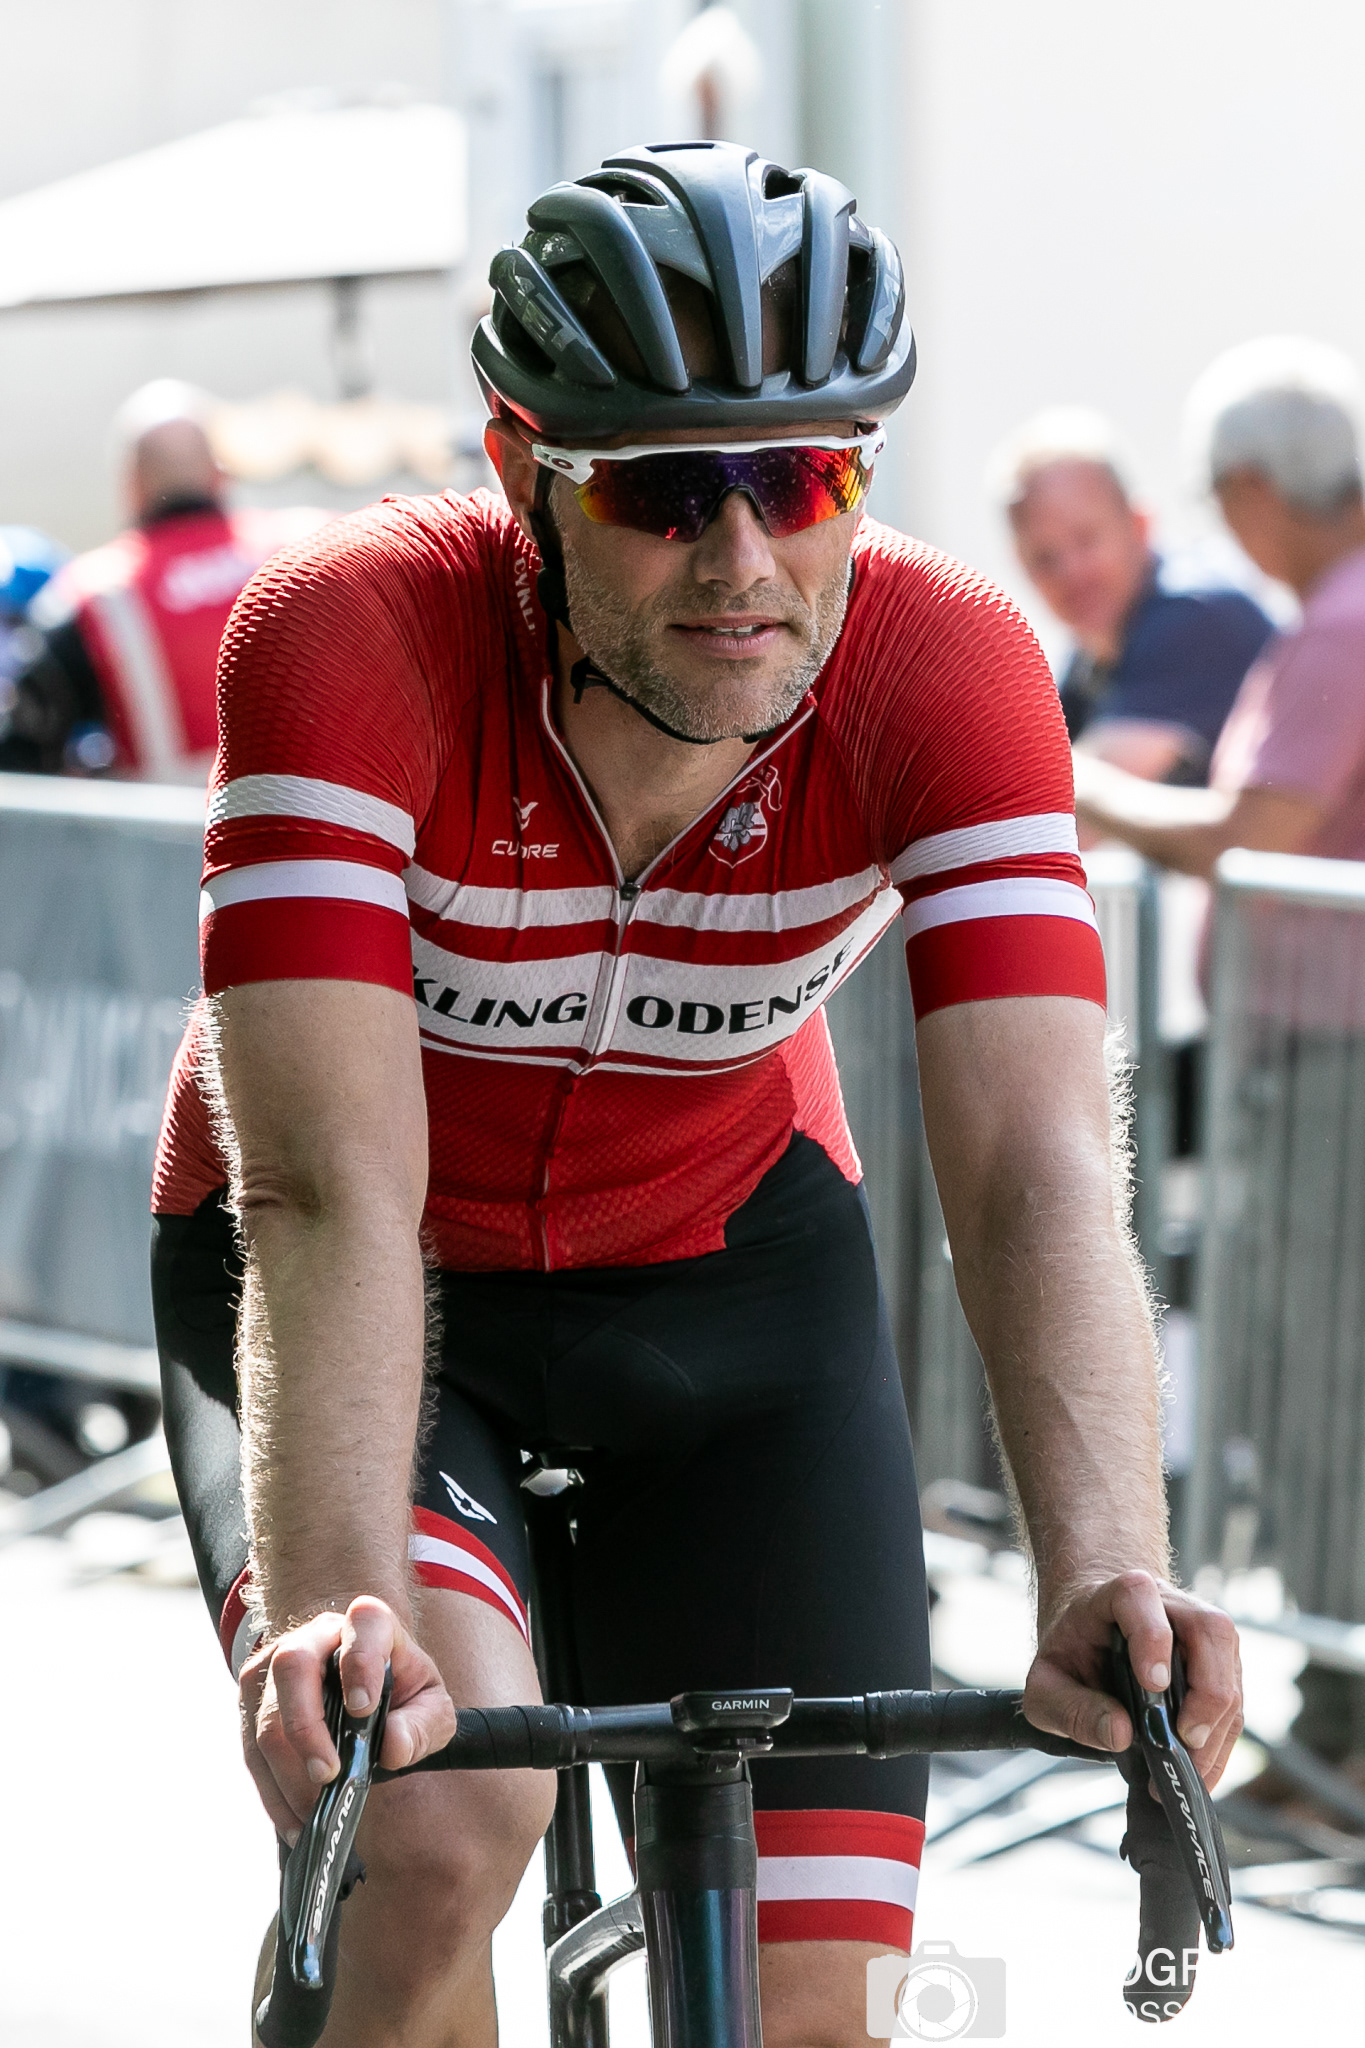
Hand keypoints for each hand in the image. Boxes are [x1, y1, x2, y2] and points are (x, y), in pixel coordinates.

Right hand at [239, 1595, 456, 1842]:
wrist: (367, 1688)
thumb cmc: (402, 1693)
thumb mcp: (430, 1708)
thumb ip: (421, 1726)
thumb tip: (392, 1745)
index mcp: (369, 1624)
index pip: (362, 1623)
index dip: (360, 1661)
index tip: (364, 1709)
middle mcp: (317, 1635)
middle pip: (292, 1665)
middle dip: (305, 1726)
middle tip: (327, 1775)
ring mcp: (277, 1663)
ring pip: (264, 1712)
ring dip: (285, 1771)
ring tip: (312, 1814)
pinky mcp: (255, 1699)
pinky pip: (251, 1747)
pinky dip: (271, 1791)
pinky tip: (293, 1822)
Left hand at [1023, 1570, 1242, 1789]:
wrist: (1095, 1631)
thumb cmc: (1072, 1653)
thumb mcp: (1046, 1685)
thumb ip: (1070, 1708)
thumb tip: (1119, 1733)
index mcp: (1119, 1595)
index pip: (1140, 1596)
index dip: (1152, 1635)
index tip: (1153, 1683)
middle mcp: (1171, 1605)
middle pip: (1208, 1630)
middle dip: (1206, 1692)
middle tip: (1184, 1741)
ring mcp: (1201, 1635)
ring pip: (1230, 1669)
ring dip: (1217, 1726)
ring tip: (1187, 1771)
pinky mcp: (1221, 1666)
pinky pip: (1235, 1702)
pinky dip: (1221, 1742)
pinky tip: (1200, 1772)